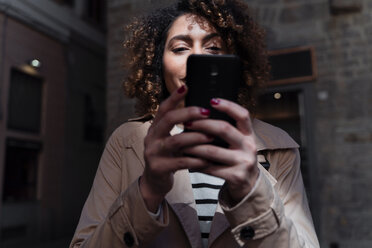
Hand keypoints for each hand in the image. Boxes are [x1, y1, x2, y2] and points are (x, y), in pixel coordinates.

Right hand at [140, 85, 212, 211]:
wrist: (155, 182)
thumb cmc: (168, 157)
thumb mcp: (171, 140)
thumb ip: (180, 129)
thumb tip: (202, 112)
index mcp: (155, 128)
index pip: (163, 109)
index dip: (173, 97)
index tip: (186, 87)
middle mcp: (151, 138)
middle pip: (168, 120)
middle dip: (188, 114)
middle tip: (206, 112)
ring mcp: (153, 153)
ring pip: (176, 141)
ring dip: (196, 138)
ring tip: (212, 136)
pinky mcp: (159, 168)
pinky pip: (180, 162)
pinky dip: (196, 159)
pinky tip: (208, 159)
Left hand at [182, 98, 258, 202]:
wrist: (248, 184)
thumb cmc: (236, 158)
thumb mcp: (238, 142)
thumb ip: (228, 130)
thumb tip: (202, 113)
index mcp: (249, 135)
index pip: (243, 115)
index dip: (228, 106)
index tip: (211, 100)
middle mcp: (250, 146)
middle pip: (224, 129)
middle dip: (203, 124)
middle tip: (187, 123)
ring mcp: (244, 162)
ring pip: (213, 150)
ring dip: (193, 146)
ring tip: (181, 141)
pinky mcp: (236, 176)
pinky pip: (211, 168)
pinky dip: (196, 163)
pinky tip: (187, 159)